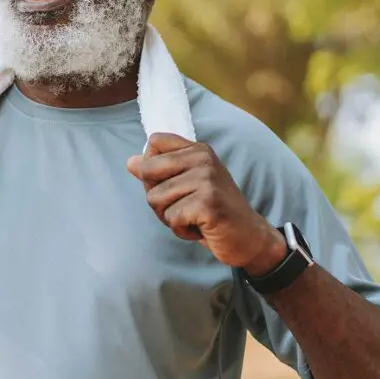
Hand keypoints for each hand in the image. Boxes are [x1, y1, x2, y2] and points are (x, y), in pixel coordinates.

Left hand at [127, 133, 285, 275]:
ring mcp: (206, 179)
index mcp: (198, 150)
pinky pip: (171, 218)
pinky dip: (181, 230)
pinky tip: (201, 228)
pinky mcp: (207, 203)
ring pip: (155, 198)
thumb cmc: (214, 210)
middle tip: (182, 206)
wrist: (250, 237)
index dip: (151, 165)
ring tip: (194, 217)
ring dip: (170, 217)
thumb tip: (130, 162)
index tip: (171, 182)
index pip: (155, 141)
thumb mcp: (189, 184)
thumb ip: (161, 171)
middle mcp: (203, 159)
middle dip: (157, 196)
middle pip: (148, 171)